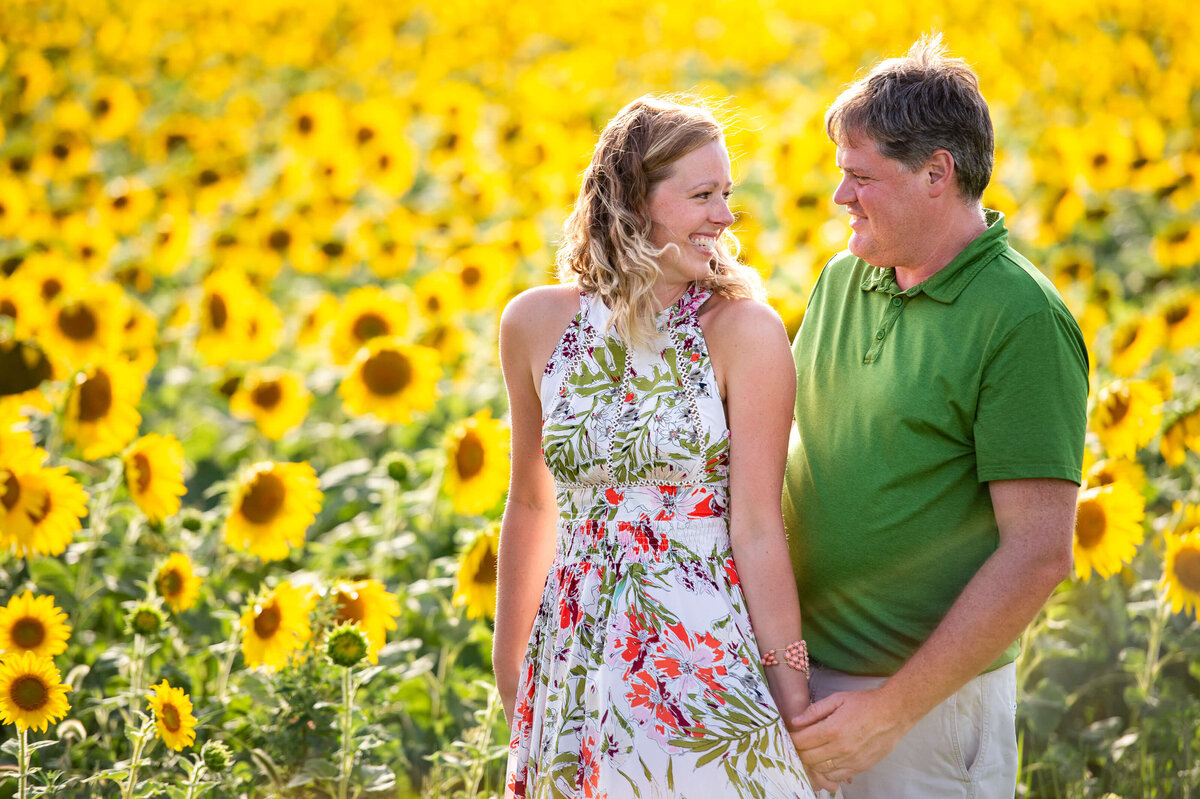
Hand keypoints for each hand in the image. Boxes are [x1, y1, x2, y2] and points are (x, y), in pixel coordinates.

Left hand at [789, 687, 912, 785]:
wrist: (893, 713)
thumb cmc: (866, 703)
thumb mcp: (838, 699)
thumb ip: (815, 711)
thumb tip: (796, 721)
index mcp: (831, 729)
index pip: (801, 742)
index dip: (792, 739)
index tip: (790, 735)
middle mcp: (839, 748)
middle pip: (807, 758)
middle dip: (799, 751)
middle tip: (799, 744)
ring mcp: (850, 760)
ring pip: (820, 770)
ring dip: (812, 762)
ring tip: (812, 752)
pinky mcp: (859, 767)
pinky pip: (836, 776)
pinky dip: (827, 771)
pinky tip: (827, 760)